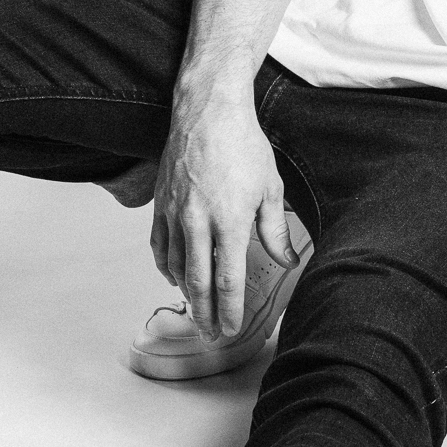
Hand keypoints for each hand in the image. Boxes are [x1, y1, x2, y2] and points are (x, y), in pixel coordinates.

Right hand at [150, 83, 298, 339]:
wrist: (207, 112)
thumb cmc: (243, 146)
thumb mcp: (270, 188)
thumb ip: (275, 231)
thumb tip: (287, 260)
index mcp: (229, 220)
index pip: (228, 279)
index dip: (229, 310)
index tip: (230, 329)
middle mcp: (198, 221)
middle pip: (198, 281)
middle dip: (205, 313)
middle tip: (211, 334)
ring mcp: (175, 213)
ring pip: (175, 266)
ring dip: (186, 293)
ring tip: (197, 310)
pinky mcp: (160, 203)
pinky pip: (158, 245)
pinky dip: (165, 266)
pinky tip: (173, 277)